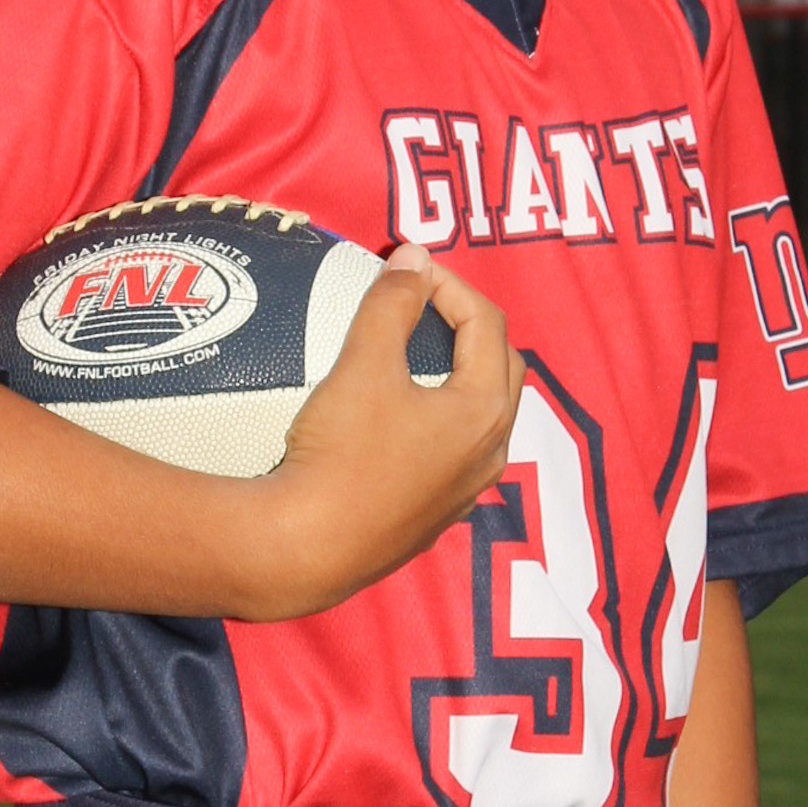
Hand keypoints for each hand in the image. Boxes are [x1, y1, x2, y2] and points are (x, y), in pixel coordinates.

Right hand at [256, 244, 523, 615]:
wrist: (305, 549)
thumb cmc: (340, 453)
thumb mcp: (364, 365)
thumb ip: (392, 303)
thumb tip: (413, 257)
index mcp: (484, 411)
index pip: (486, 324)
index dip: (449, 285)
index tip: (406, 269)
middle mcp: (490, 454)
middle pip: (502, 369)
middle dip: (470, 328)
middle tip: (422, 306)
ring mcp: (466, 492)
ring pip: (483, 417)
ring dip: (460, 377)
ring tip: (414, 357)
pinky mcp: (435, 518)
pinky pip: (455, 454)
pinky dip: (440, 420)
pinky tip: (397, 419)